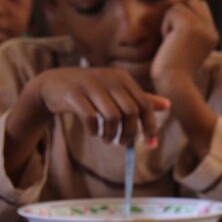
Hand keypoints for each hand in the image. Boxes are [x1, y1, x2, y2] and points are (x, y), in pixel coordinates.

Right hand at [13, 67, 169, 145]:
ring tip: (107, 139)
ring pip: (112, 116)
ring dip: (111, 134)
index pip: (145, 105)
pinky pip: (90, 118)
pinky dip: (94, 130)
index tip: (149, 143)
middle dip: (130, 133)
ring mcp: (89, 84)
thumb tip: (168, 106)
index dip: (150, 126)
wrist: (53, 86)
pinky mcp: (72, 94)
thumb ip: (140, 99)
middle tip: (122, 143)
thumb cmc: (90, 92)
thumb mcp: (116, 92)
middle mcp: (108, 78)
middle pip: (131, 112)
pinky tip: (93, 132)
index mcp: (122, 78)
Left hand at [150, 0, 218, 92]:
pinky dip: (165, 26)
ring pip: (180, 5)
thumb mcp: (185, 47)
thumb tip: (177, 8)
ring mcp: (202, 27)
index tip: (177, 37)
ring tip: (171, 42)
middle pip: (192, 1)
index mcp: (212, 36)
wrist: (174, 84)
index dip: (184, 14)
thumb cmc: (173, 70)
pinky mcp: (190, 25)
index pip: (199, 6)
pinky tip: (168, 42)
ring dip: (169, 22)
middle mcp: (211, 30)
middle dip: (177, 14)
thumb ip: (188, 29)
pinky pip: (172, 12)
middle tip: (173, 39)